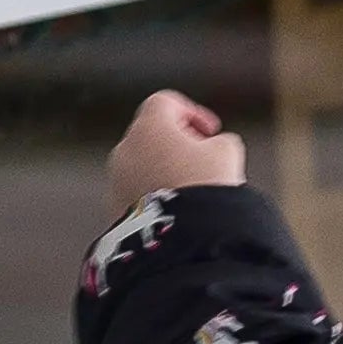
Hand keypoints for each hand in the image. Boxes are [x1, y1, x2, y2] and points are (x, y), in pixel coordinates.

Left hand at [107, 89, 245, 213]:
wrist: (181, 240)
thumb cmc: (204, 190)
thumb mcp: (228, 155)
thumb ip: (223, 141)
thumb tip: (217, 147)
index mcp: (149, 126)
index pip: (166, 103)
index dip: (193, 113)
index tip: (212, 132)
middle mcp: (125, 148)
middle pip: (152, 136)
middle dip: (179, 146)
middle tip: (205, 164)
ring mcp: (116, 180)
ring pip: (143, 167)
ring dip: (166, 173)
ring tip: (193, 195)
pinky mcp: (114, 210)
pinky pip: (138, 195)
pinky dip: (156, 198)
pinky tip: (178, 215)